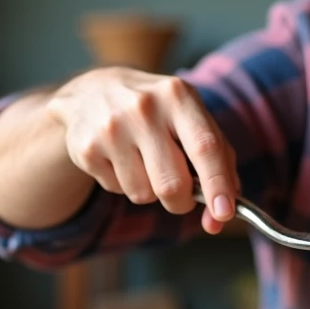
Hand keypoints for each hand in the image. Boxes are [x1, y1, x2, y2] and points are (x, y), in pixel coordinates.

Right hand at [47, 67, 239, 233]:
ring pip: (143, 194)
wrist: (93, 90)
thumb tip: (220, 218)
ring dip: (151, 191)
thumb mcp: (194, 120)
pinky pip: (117, 190)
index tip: (224, 212)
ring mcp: (111, 127)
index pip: (205, 147)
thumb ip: (220, 165)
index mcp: (178, 95)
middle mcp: (143, 107)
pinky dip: (125, 185)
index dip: (217, 184)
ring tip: (144, 162)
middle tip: (181, 197)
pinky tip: (121, 158)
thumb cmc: (160, 113)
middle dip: (182, 202)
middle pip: (173, 183)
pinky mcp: (85, 147)